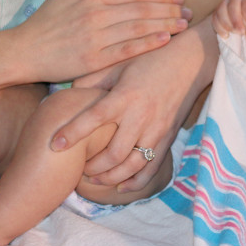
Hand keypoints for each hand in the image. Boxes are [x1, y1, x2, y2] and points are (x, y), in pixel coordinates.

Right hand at [13, 0, 189, 83]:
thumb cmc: (44, 21)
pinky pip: (125, 50)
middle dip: (168, 9)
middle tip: (188, 11)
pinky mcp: (92, 59)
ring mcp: (95, 37)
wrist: (23, 50)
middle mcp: (95, 14)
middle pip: (141, 9)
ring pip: (138, 28)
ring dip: (164, 24)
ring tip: (183, 24)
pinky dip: (147, 44)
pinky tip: (164, 40)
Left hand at [51, 20, 218, 191]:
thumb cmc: (149, 58)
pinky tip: (120, 186)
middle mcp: (141, 115)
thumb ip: (93, 79)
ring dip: (110, 177)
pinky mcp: (168, 137)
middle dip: (92, 166)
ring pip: (132, 166)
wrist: (190, 60)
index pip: (94, 118)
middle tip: (77, 168)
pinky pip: (152, 168)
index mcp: (125, 95)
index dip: (73, 133)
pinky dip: (135, 182)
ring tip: (94, 178)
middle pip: (113, 153)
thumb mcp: (119, 62)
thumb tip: (70, 95)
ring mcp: (157, 129)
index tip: (54, 144)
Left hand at [212, 0, 245, 36]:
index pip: (216, 16)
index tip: (225, 36)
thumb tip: (230, 39)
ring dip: (236, 21)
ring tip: (242, 32)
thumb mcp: (239, 22)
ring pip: (233, 8)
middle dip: (226, 24)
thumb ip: (233, 27)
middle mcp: (228, 0)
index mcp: (223, 7)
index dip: (219, 27)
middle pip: (222, 11)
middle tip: (234, 33)